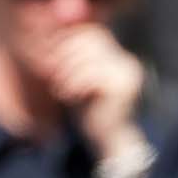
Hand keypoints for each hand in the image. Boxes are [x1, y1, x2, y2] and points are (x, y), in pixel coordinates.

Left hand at [45, 25, 145, 157]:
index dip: (70, 40)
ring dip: (69, 72)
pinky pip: (93, 74)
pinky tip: (68, 96)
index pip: (94, 34)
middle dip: (67, 55)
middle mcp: (126, 62)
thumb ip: (75, 61)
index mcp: (119, 58)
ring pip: (90, 57)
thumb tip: (56, 36)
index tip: (50, 54)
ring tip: (58, 89)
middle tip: (51, 72)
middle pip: (92, 41)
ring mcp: (127, 73)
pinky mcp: (123, 86)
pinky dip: (76, 83)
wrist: (109, 143)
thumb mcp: (80, 83)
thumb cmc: (92, 114)